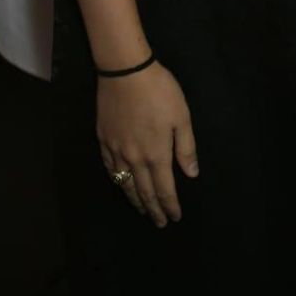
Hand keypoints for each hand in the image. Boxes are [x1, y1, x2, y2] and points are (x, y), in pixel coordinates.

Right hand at [97, 62, 198, 227]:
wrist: (125, 72)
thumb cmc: (159, 91)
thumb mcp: (182, 116)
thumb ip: (186, 147)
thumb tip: (191, 174)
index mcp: (157, 154)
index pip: (164, 189)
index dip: (170, 205)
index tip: (174, 217)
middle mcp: (135, 158)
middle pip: (144, 191)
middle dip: (153, 209)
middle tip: (159, 222)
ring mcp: (116, 150)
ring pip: (125, 183)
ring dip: (134, 199)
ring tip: (141, 210)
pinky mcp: (103, 140)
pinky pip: (109, 167)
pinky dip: (116, 180)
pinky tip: (120, 182)